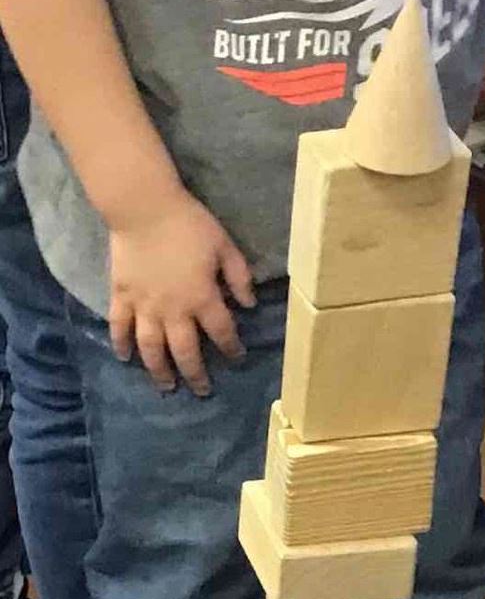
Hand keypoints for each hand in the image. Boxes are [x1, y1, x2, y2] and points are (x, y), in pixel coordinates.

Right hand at [109, 189, 255, 394]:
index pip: (222, 333)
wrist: (144, 207)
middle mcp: (174, 311)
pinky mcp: (121, 296)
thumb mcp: (224, 246)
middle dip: (196, 375)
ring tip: (166, 386)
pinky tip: (125, 359)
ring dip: (159, 371)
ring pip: (152, 349)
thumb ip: (239, 276)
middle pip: (186, 352)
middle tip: (202, 391)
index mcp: (202, 298)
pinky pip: (120, 327)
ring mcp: (144, 307)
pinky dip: (120, 345)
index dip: (232, 349)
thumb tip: (250, 304)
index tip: (237, 357)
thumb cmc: (188, 223)